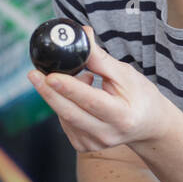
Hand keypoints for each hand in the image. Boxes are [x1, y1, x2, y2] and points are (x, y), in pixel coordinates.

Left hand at [25, 25, 173, 151]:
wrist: (148, 125)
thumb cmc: (140, 96)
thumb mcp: (126, 74)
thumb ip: (100, 59)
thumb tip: (81, 35)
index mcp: (122, 117)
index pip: (91, 101)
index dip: (69, 88)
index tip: (50, 75)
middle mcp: (107, 134)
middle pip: (70, 113)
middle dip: (49, 92)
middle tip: (34, 74)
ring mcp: (94, 143)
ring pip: (65, 116)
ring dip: (63, 94)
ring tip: (85, 78)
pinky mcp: (84, 146)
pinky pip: (65, 122)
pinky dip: (66, 105)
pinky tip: (81, 97)